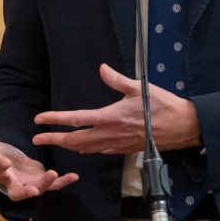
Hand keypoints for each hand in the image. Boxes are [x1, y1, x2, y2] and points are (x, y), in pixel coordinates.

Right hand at [0, 136, 77, 200]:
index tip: (2, 161)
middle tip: (33, 190)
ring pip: (38, 189)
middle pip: (19, 192)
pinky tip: (74, 176)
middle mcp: (14, 183)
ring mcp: (29, 185)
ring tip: (54, 174)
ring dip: (47, 184)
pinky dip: (64, 182)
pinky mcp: (42, 182)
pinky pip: (54, 185)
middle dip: (27, 191)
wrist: (8, 160)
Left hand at [32, 64, 201, 153]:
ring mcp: (117, 144)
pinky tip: (83, 148)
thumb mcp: (139, 88)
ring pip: (86, 149)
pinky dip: (86, 150)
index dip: (55, 119)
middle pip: (75, 140)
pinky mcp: (125, 150)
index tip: (39, 120)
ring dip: (69, 146)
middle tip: (37, 140)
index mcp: (110, 117)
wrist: (182, 127)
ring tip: (56, 143)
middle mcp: (110, 134)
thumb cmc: (162, 106)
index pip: (76, 119)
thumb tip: (102, 68)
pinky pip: (100, 152)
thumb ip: (117, 80)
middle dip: (54, 140)